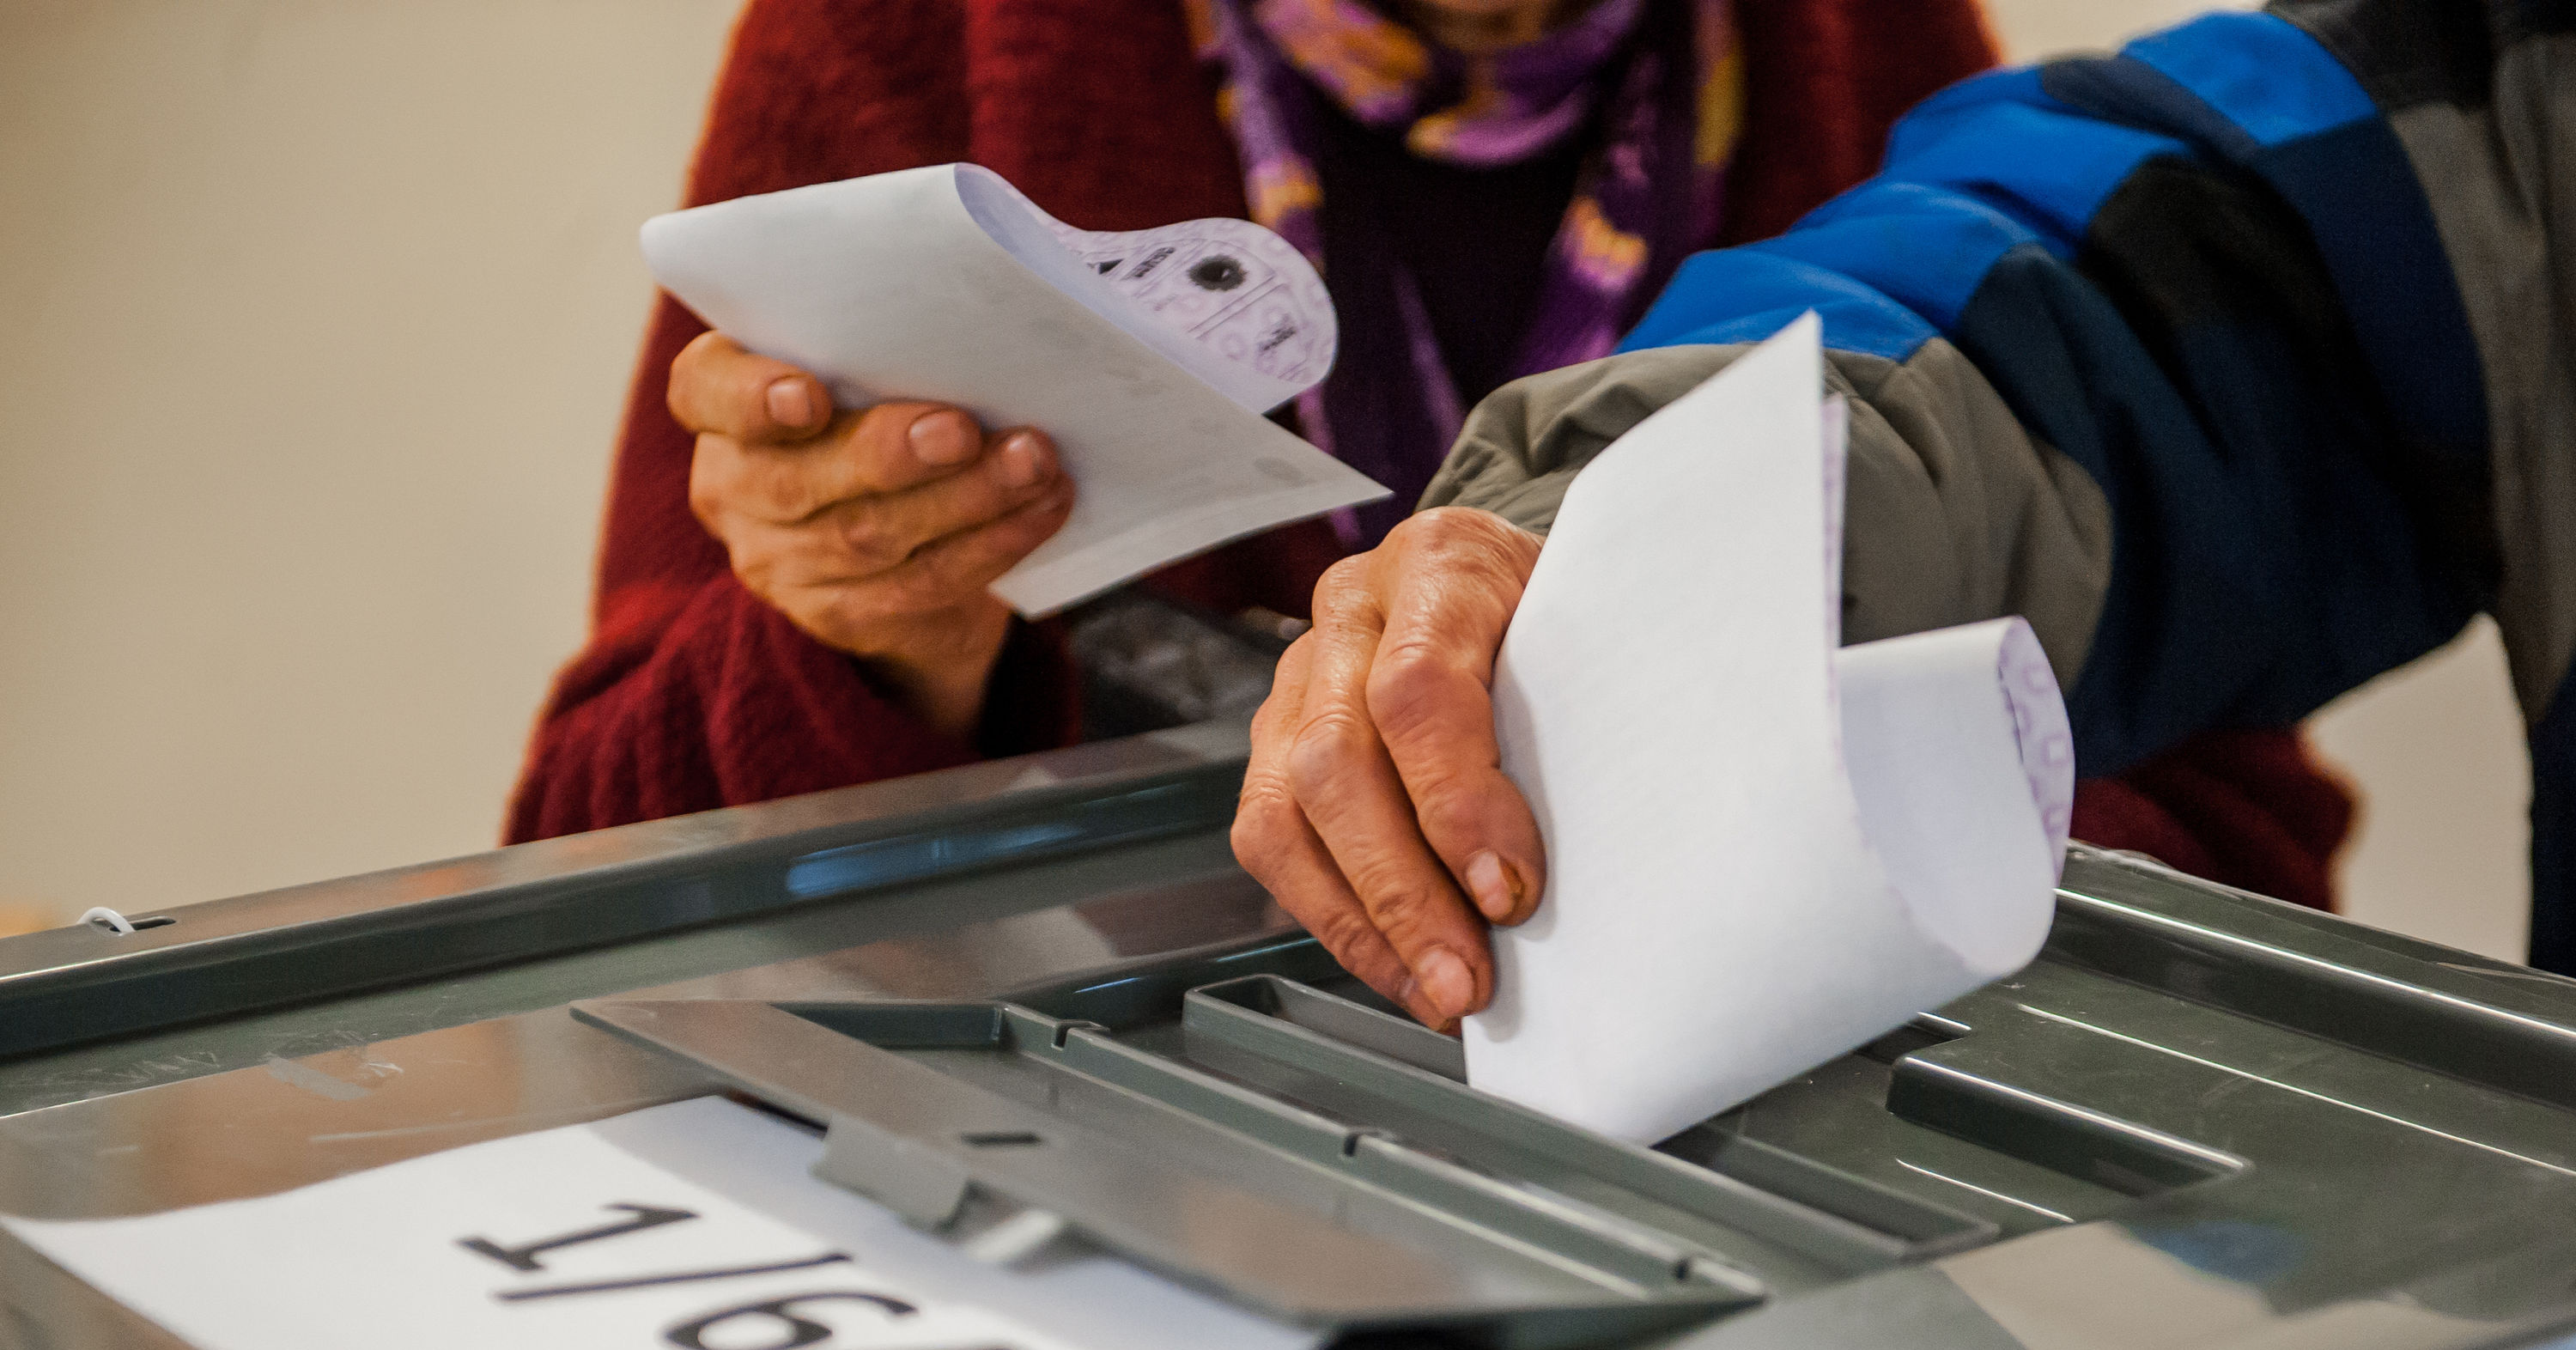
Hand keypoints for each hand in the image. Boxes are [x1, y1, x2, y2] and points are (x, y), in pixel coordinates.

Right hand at [671, 332, 1074, 738]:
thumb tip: (975, 324)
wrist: (900, 540)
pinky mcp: (839, 615)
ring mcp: (779, 562)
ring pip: (871, 535)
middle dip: (890, 453)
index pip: (704, 392)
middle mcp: (733, 488)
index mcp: (720, 408)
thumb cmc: (882, 413)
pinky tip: (1042, 508)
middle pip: (799, 478)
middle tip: (963, 429)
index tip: (809, 395)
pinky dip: (993, 542)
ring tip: (1034, 461)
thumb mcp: (864, 372)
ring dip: (967, 497)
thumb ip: (883, 349)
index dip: (750, 397)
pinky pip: (920, 584)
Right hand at [1231, 508, 1547, 1028]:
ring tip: (1434, 991)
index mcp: (1440, 564)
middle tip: (1467, 978)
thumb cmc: (1566, 616)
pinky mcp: (1276, 737)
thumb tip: (1604, 866)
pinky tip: (1398, 966)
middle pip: (1336, 759)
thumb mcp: (1595, 634)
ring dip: (1361, 920)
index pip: (1417, 686)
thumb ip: (1587, 717)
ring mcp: (1300, 673)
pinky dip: (1335, 918)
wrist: (1515, 581)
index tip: (1510, 890)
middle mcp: (1352, 610)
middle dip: (1402, 891)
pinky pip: (1271, 840)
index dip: (1456, 800)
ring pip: (1284, 809)